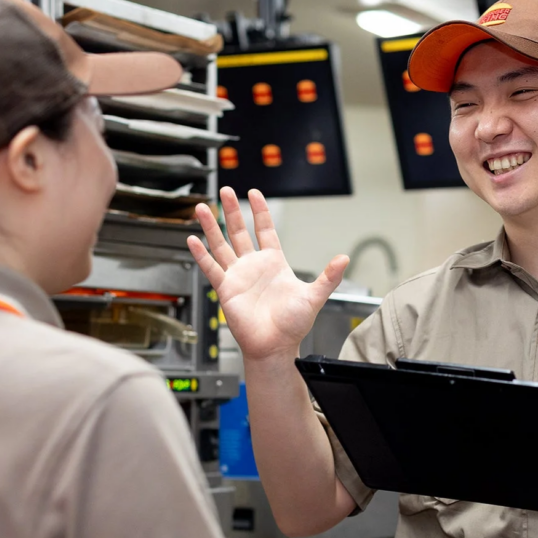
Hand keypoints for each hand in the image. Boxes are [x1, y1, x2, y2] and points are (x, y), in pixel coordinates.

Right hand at [187, 187, 347, 362]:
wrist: (275, 346)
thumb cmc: (293, 325)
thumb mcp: (314, 296)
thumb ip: (329, 276)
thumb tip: (344, 258)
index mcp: (274, 263)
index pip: (265, 230)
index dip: (260, 211)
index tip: (253, 193)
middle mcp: (254, 266)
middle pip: (240, 231)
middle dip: (232, 210)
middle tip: (226, 191)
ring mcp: (238, 276)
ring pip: (222, 244)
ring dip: (212, 226)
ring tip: (203, 207)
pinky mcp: (226, 289)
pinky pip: (211, 268)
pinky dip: (201, 254)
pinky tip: (192, 239)